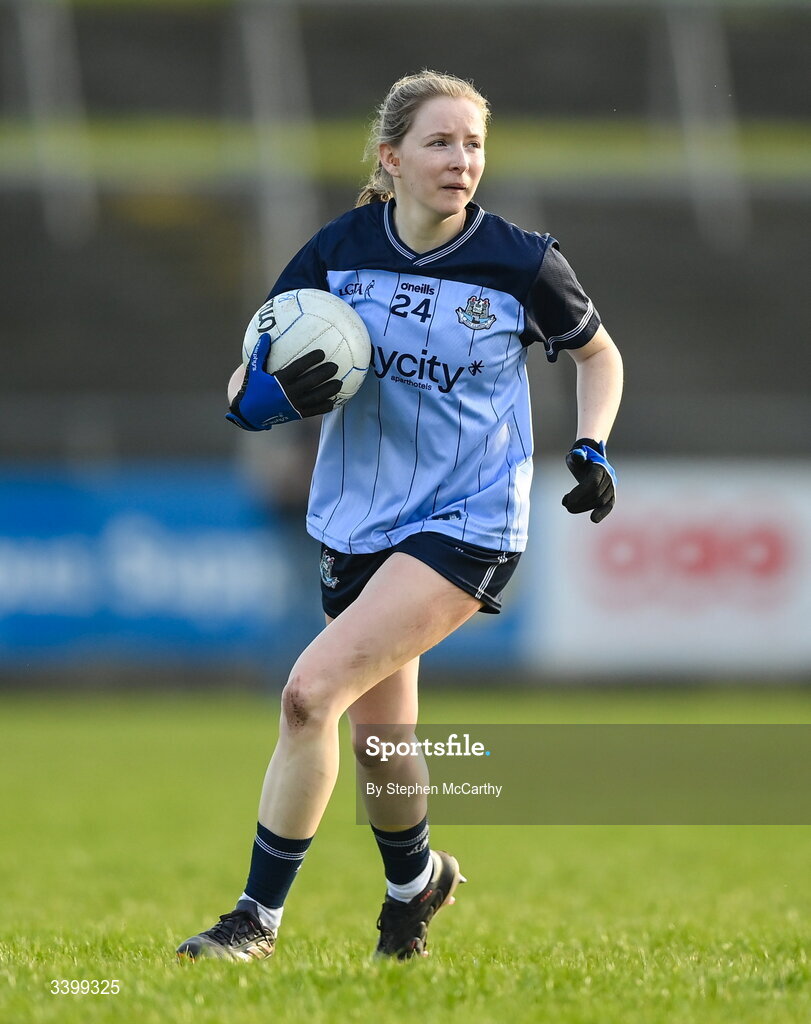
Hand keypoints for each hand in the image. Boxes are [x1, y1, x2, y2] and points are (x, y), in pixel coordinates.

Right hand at [226, 333, 340, 430]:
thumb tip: (266, 335)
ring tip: (339, 383)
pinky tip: (333, 401)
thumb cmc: (253, 388)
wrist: (250, 413)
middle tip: (335, 366)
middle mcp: (287, 394)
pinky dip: (324, 407)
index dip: (311, 360)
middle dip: (324, 373)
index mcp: (278, 381)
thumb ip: (260, 352)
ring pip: (315, 397)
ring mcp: (293, 406)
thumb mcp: (253, 370)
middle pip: (311, 382)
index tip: (321, 353)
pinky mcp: (296, 415)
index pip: (298, 368)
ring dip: (329, 390)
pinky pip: (313, 411)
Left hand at [562, 438, 616, 522]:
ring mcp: (612, 486)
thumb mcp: (576, 454)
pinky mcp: (611, 495)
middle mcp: (609, 476)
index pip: (593, 482)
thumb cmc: (580, 457)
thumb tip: (577, 455)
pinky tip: (594, 519)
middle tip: (566, 504)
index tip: (568, 500)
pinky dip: (602, 513)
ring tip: (568, 507)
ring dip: (584, 507)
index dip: (581, 492)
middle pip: (596, 493)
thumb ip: (577, 455)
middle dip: (580, 501)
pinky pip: (609, 506)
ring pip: (601, 501)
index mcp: (601, 466)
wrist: (590, 459)